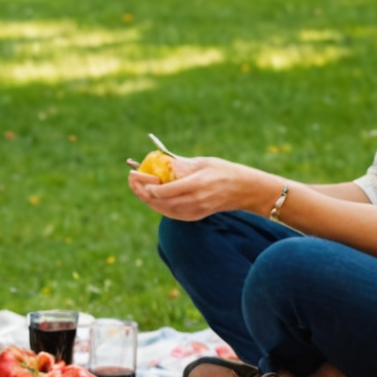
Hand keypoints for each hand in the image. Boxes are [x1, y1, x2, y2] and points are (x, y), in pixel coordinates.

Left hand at [126, 155, 273, 221]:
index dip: (147, 186)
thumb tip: (158, 160)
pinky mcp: (196, 216)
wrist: (245, 190)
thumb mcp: (202, 162)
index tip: (136, 175)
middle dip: (142, 193)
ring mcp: (196, 211)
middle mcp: (195, 200)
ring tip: (137, 189)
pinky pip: (171, 214)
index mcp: (197, 184)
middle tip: (131, 182)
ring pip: (164, 210)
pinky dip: (158, 207)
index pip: (165, 190)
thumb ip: (180, 164)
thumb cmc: (224, 171)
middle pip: (161, 202)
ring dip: (148, 200)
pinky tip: (151, 198)